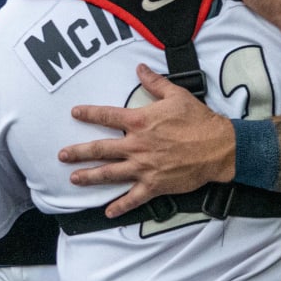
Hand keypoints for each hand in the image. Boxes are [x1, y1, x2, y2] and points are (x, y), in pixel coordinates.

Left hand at [64, 64, 236, 217]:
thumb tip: (140, 68)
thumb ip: (155, 82)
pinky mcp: (154, 185)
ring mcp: (144, 167)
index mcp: (140, 122)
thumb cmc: (199, 120)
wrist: (219, 147)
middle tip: (62, 155)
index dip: (89, 114)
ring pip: (110, 174)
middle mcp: (137, 145)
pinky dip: (119, 206)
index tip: (75, 113)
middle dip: (78, 152)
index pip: (107, 116)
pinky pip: (132, 198)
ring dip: (90, 177)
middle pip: (100, 149)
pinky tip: (107, 212)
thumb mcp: (177, 95)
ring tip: (74, 179)